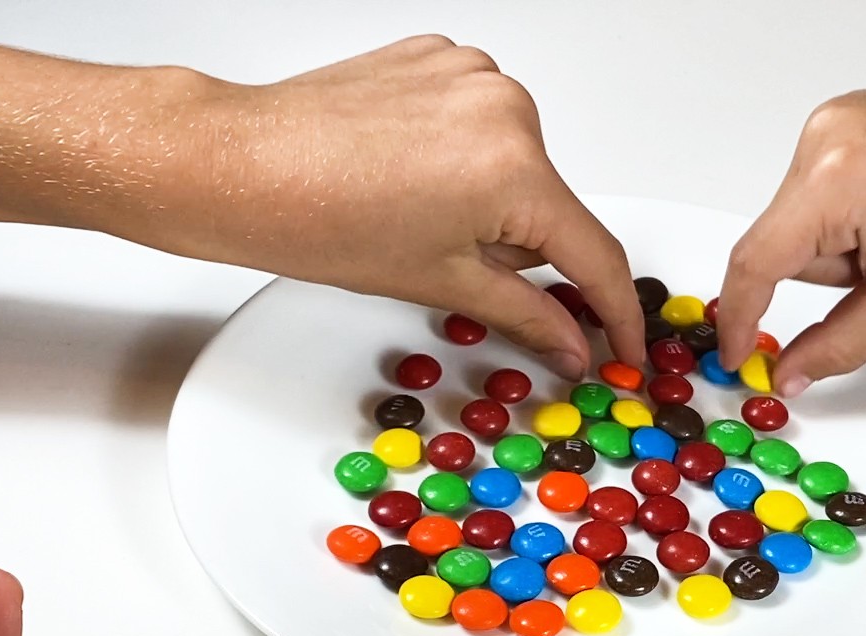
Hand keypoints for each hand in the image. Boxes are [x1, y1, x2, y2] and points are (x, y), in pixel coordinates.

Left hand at [135, 35, 643, 378]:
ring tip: (412, 214)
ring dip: (487, 200)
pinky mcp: (438, 58)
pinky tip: (406, 176)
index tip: (622, 347)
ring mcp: (471, 74)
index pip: (593, 253)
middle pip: (550, 206)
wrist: (242, 164)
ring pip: (514, 165)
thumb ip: (525, 315)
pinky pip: (478, 123)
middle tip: (452, 265)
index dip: (613, 313)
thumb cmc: (319, 217)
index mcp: (514, 168)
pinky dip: (458, 157)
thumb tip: (571, 342)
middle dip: (519, 249)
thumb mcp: (439, 282)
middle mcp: (505, 107)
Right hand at [715, 90, 865, 395]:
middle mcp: (823, 136)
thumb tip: (787, 374)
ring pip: (800, 217)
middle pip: (781, 240)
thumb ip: (838, 345)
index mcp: (835, 179)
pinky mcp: (847, 116)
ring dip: (840, 242)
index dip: (740, 317)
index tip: (736, 354)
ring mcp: (834, 119)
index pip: (756, 261)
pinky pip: (818, 188)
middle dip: (829, 271)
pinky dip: (847, 213)